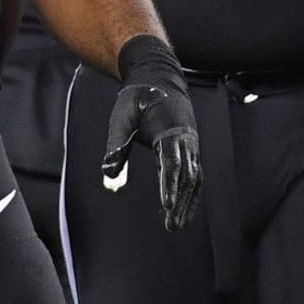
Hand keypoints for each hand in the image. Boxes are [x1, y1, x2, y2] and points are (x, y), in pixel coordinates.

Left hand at [102, 35, 200, 230]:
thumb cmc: (138, 97)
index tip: (168, 206)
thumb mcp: (121, 116)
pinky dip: (191, 192)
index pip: (171, 162)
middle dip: (182, 201)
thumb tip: (108, 172)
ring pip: (194, 176)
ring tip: (178, 225)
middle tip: (172, 226)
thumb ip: (116, 144)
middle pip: (187, 174)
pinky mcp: (189, 146)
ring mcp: (190, 142)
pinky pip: (194, 172)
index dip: (170, 185)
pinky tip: (184, 208)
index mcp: (169, 128)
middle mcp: (185, 137)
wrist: (158, 77)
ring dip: (189, 201)